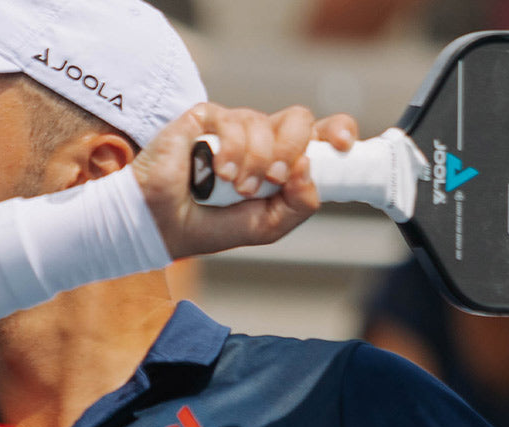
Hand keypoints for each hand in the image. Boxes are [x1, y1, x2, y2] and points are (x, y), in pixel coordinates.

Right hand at [133, 103, 357, 258]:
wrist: (164, 225)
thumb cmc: (212, 225)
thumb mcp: (267, 226)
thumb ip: (297, 204)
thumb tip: (309, 170)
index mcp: (282, 159)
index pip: (319, 134)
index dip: (337, 130)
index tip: (344, 144)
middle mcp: (262, 138)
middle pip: (298, 120)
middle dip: (291, 149)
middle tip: (272, 178)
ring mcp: (234, 126)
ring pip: (264, 121)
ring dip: (254, 160)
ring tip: (235, 186)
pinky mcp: (205, 118)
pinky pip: (232, 120)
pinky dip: (231, 150)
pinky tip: (219, 172)